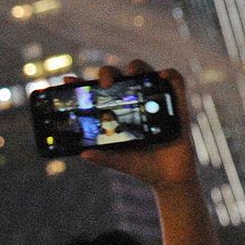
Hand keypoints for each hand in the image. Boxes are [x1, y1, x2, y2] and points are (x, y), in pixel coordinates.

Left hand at [76, 61, 199, 188]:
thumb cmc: (141, 166)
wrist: (169, 177)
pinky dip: (170, 75)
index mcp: (116, 111)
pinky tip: (162, 76)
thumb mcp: (118, 160)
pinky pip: (175, 82)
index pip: (98, 90)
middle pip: (119, 75)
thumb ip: (103, 156)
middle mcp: (133, 101)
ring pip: (144, 71)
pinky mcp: (176, 104)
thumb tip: (84, 153)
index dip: (82, 83)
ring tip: (131, 75)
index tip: (68, 80)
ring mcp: (154, 100)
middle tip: (106, 85)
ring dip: (136, 67)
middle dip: (109, 73)